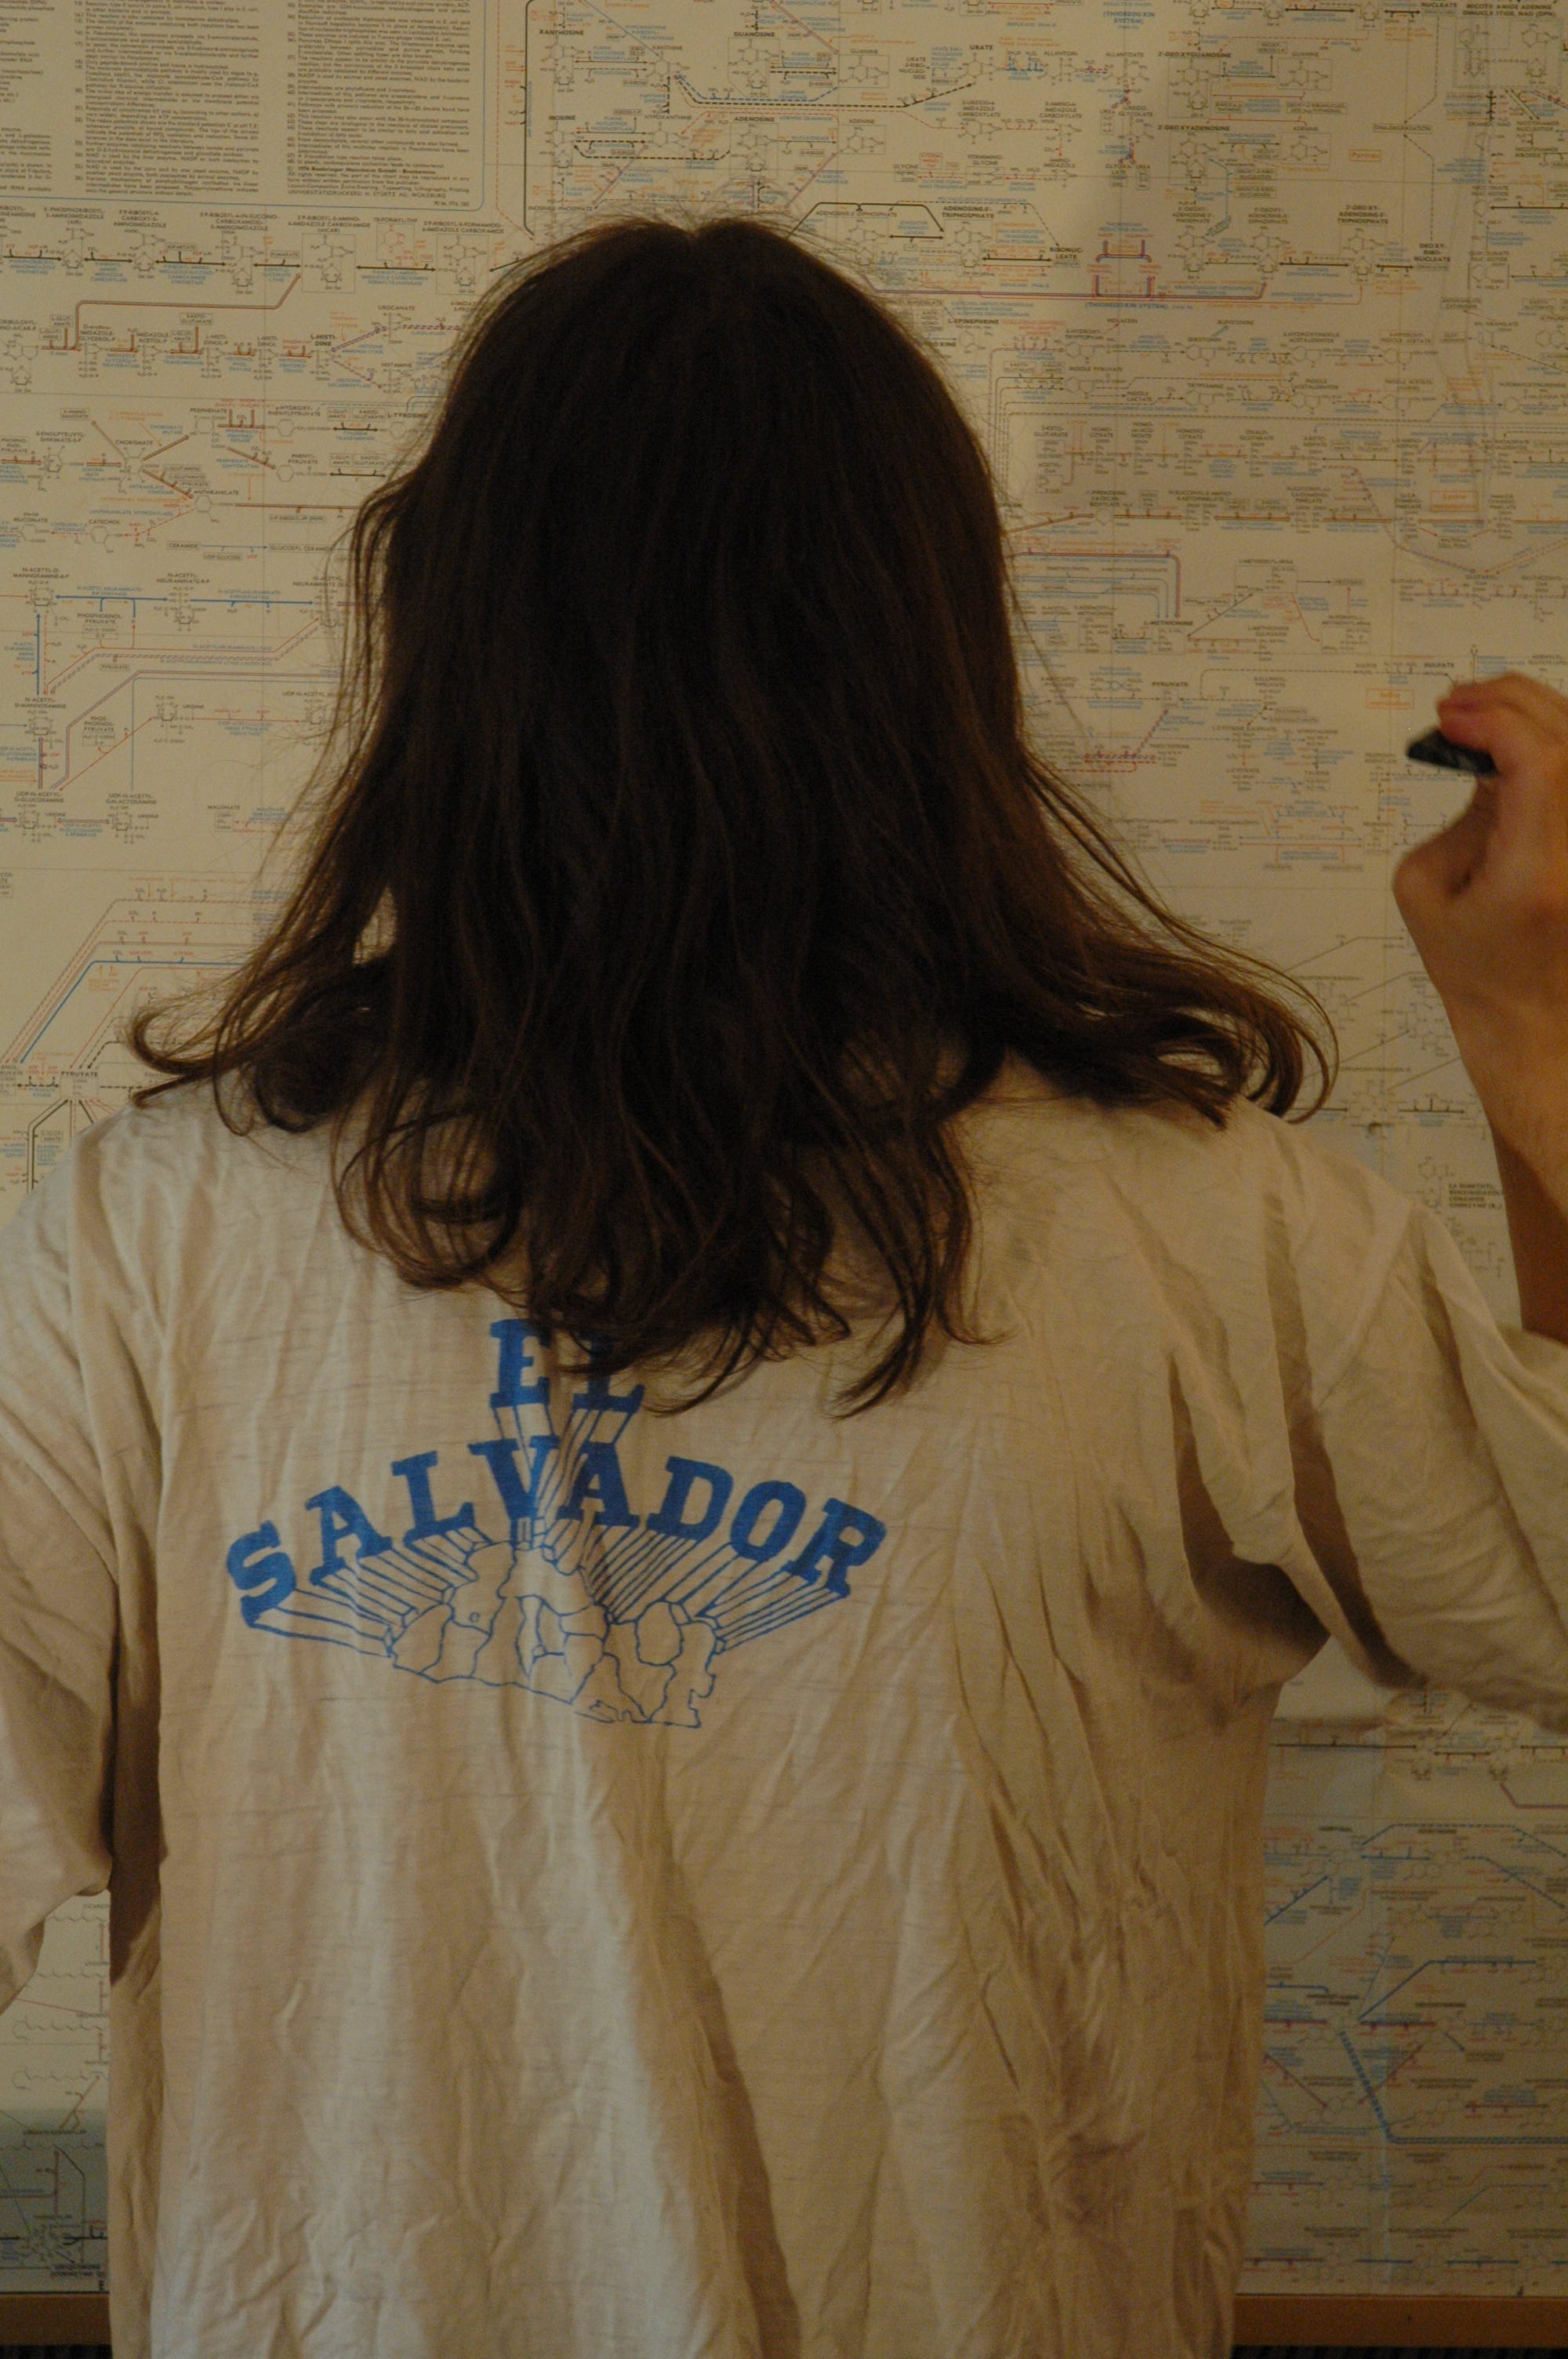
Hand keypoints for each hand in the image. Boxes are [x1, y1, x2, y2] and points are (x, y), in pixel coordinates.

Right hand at [1392, 672, 1567, 1172]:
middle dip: (1511, 703)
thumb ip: (1458, 816)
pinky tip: (1516, 753)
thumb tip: (1489, 764)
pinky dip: (1549, 754)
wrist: (1535, 1028)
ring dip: (1533, 719)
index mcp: (1537, 874)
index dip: (1493, 721)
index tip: (1449, 719)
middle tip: (1462, 704)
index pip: (1539, 760)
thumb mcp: (1425, 891)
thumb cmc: (1476, 975)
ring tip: (1485, 719)